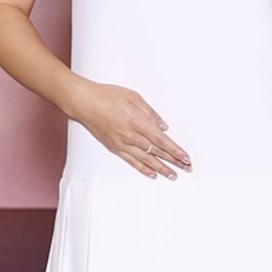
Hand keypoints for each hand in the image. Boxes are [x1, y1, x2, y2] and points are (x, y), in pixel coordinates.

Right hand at [71, 80, 189, 178]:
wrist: (84, 102)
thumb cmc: (107, 96)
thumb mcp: (134, 97)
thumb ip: (151, 113)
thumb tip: (164, 127)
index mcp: (138, 122)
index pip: (162, 141)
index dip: (175, 151)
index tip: (186, 158)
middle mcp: (131, 136)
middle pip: (157, 152)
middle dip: (174, 161)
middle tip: (187, 168)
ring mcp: (122, 144)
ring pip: (146, 160)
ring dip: (162, 168)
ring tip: (173, 175)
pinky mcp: (114, 147)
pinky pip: (132, 161)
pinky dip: (143, 169)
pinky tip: (152, 174)